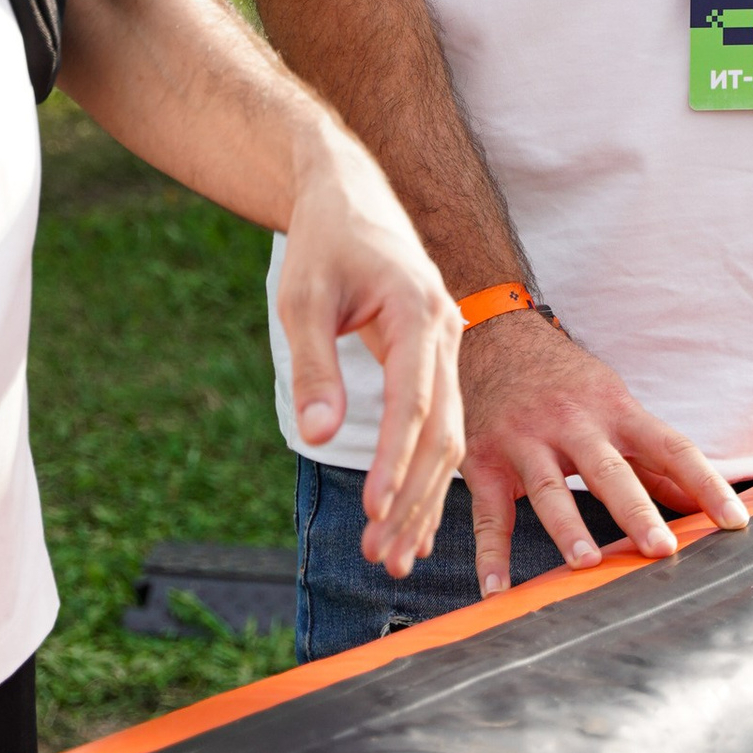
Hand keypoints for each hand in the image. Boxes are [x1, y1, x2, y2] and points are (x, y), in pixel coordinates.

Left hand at [275, 128, 462, 578]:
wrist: (352, 197)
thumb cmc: (323, 243)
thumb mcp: (302, 297)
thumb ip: (313, 366)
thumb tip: (319, 434)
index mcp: (417, 309)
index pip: (413, 400)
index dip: (394, 460)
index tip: (374, 510)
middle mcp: (447, 331)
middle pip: (439, 431)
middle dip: (412, 497)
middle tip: (379, 554)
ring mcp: (449, 347)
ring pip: (447, 436)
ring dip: (422, 498)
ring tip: (392, 555)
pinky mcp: (438, 361)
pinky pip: (441, 426)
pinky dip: (427, 477)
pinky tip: (414, 526)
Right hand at [460, 310, 748, 597]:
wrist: (496, 338)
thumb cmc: (569, 384)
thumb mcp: (616, 407)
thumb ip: (654, 460)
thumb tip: (700, 506)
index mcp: (616, 411)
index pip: (671, 447)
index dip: (705, 483)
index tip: (735, 521)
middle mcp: (573, 424)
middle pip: (609, 469)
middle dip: (636, 509)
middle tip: (662, 548)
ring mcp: (525, 441)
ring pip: (548, 488)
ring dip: (567, 526)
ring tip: (586, 563)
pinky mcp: (484, 462)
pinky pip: (488, 514)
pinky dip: (491, 555)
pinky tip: (498, 590)